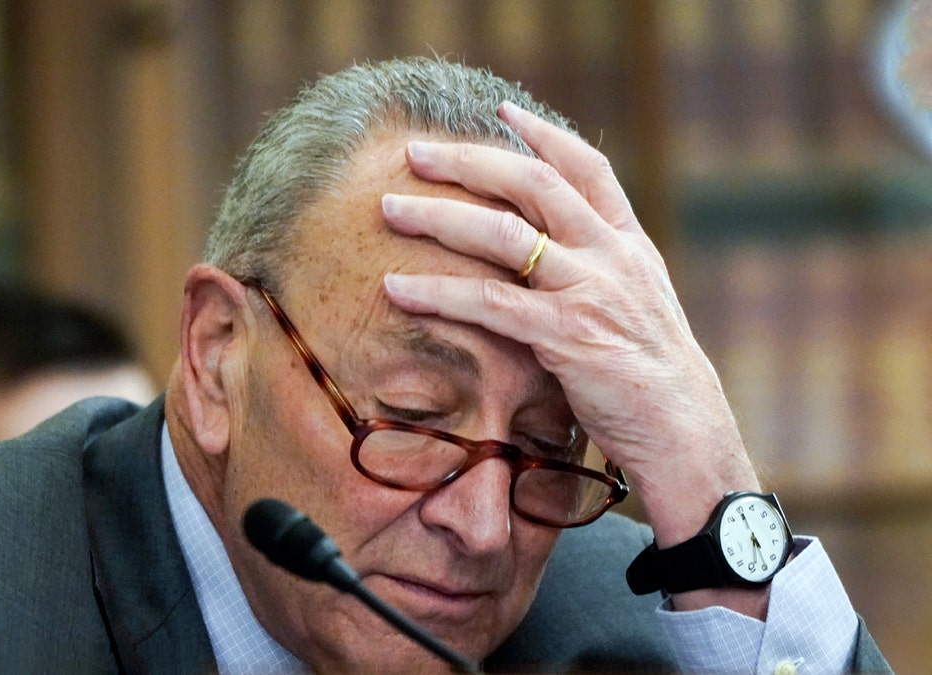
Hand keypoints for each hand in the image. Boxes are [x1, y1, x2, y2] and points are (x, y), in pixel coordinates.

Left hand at [380, 102, 759, 548]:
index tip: (504, 112)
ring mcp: (590, 292)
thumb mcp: (637, 307)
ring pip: (503, 234)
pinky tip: (396, 288)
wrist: (687, 432)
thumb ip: (599, 273)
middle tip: (415, 153)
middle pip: (534, 184)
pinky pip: (490, 303)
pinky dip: (437, 292)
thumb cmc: (654, 379)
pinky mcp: (567, 336)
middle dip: (470, 162)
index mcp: (630, 245)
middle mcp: (612, 256)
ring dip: (439, 216)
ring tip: (390, 208)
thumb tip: (549, 257)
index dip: (545, 135)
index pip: (589, 168)